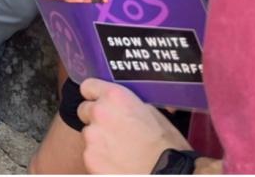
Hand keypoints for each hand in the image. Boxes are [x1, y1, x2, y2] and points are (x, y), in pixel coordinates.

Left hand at [77, 79, 192, 173]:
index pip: (88, 86)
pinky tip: (118, 164)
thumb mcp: (153, 113)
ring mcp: (91, 138)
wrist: (169, 175)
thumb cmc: (167, 146)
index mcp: (114, 97)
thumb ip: (129, 104)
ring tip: (121, 151)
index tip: (99, 102)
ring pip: (89, 135)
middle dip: (96, 119)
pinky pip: (91, 156)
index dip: (94, 95)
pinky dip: (101, 160)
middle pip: (85, 111)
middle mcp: (98, 113)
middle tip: (115, 131)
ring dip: (99, 141)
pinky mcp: (89, 159)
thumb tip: (121, 106)